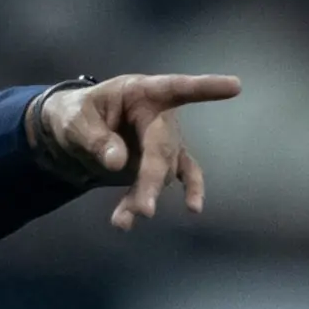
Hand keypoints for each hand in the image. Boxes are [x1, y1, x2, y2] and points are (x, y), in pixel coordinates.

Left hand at [34, 73, 242, 230]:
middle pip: (163, 148)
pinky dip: (189, 190)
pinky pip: (182, 174)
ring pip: (163, 170)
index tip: (235, 86)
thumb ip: (94, 139)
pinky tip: (194, 209)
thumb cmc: (75, 115)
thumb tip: (118, 163)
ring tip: (122, 221)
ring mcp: (166, 137)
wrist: (74, 128)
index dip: (205, 88)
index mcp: (140, 92)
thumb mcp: (73, 122)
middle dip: (152, 180)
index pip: (175, 88)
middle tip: (143, 210)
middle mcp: (160, 114)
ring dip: (145, 195)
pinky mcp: (165, 158)